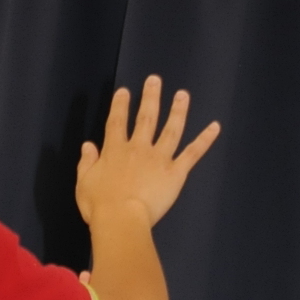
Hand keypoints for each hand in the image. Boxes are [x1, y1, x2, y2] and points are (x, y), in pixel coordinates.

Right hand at [75, 77, 219, 230]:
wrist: (121, 219)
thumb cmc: (100, 206)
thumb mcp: (84, 182)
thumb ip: (87, 162)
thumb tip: (88, 146)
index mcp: (114, 151)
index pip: (117, 122)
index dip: (120, 105)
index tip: (124, 91)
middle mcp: (138, 148)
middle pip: (146, 118)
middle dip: (150, 97)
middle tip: (155, 80)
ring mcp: (159, 159)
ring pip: (171, 130)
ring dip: (178, 110)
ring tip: (183, 95)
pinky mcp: (175, 173)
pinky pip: (192, 154)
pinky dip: (205, 140)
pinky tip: (215, 127)